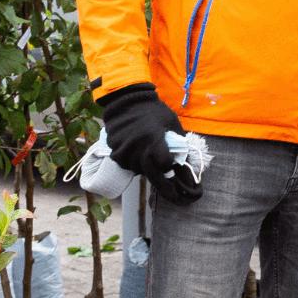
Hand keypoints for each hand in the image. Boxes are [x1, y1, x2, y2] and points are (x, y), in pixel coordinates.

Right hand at [99, 84, 200, 203]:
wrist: (126, 99)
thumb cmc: (153, 110)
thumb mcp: (171, 123)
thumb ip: (177, 141)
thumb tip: (184, 160)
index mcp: (154, 141)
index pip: (165, 165)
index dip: (170, 165)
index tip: (173, 165)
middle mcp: (138, 148)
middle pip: (152, 175)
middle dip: (164, 185)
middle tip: (176, 198)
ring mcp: (124, 150)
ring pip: (137, 170)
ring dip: (144, 168)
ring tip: (147, 156)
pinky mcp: (113, 149)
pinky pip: (124, 163)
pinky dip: (131, 161)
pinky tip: (135, 152)